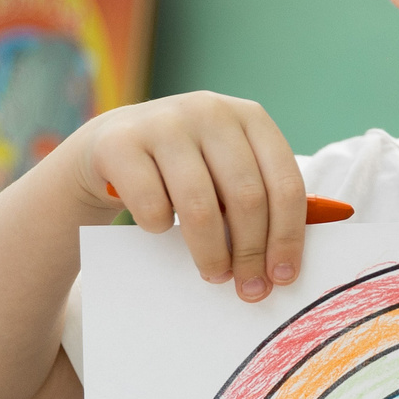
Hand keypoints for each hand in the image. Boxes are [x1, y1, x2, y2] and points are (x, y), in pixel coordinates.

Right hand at [55, 92, 307, 301]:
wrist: (111, 145)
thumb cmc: (183, 168)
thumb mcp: (225, 168)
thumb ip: (258, 198)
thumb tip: (283, 264)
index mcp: (250, 117)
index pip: (284, 182)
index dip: (287, 236)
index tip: (283, 276)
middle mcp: (211, 111)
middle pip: (247, 197)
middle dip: (251, 253)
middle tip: (249, 287)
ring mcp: (164, 123)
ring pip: (200, 207)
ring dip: (211, 253)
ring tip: (213, 273)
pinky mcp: (122, 144)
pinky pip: (152, 206)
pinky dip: (160, 229)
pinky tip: (161, 228)